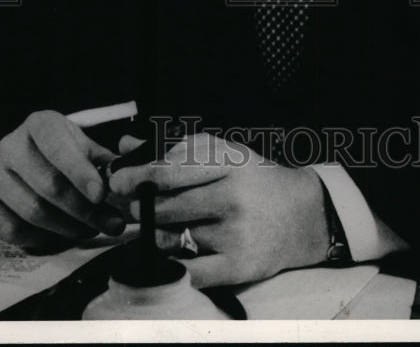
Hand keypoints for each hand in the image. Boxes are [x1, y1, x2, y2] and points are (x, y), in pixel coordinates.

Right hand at [0, 110, 125, 249]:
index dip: (80, 171)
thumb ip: (103, 161)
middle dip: (84, 209)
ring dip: (67, 227)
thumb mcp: (81, 147)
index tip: (101, 195)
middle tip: (109, 224)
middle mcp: (10, 144)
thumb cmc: (58, 153)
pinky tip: (56, 236)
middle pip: (49, 184)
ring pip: (32, 210)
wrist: (16, 163)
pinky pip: (11, 229)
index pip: (57, 145)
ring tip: (89, 230)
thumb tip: (125, 177)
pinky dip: (38, 238)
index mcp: (39, 124)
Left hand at [109, 133, 329, 286]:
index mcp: (228, 163)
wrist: (301, 215)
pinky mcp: (238, 266)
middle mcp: (232, 197)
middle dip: (142, 207)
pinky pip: (189, 271)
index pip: (169, 171)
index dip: (136, 178)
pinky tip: (171, 253)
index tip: (118, 182)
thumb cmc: (254, 179)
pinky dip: (172, 264)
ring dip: (159, 234)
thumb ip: (174, 147)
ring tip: (166, 225)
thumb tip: (126, 148)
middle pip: (165, 206)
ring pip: (173, 237)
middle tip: (135, 206)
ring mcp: (235, 234)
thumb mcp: (222, 153)